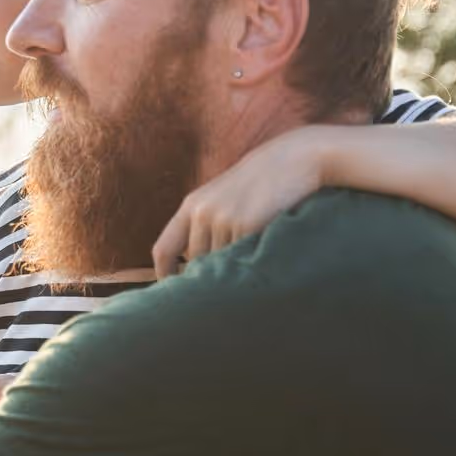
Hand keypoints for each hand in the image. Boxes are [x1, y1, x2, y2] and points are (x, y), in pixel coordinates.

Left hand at [152, 127, 326, 277]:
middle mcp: (202, 213)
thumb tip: (196, 270)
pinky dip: (250, 262)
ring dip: (233, 269)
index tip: (171, 295)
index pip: (163, 249)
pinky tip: (263, 251)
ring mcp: (223, 219)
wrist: (292, 160)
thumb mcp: (222, 198)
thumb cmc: (259, 184)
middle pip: (196, 263)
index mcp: (191, 206)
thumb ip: (205, 226)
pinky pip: (242, 259)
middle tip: (227, 279)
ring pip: (220, 264)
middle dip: (209, 274)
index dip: (164, 275)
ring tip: (252, 257)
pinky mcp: (246, 225)